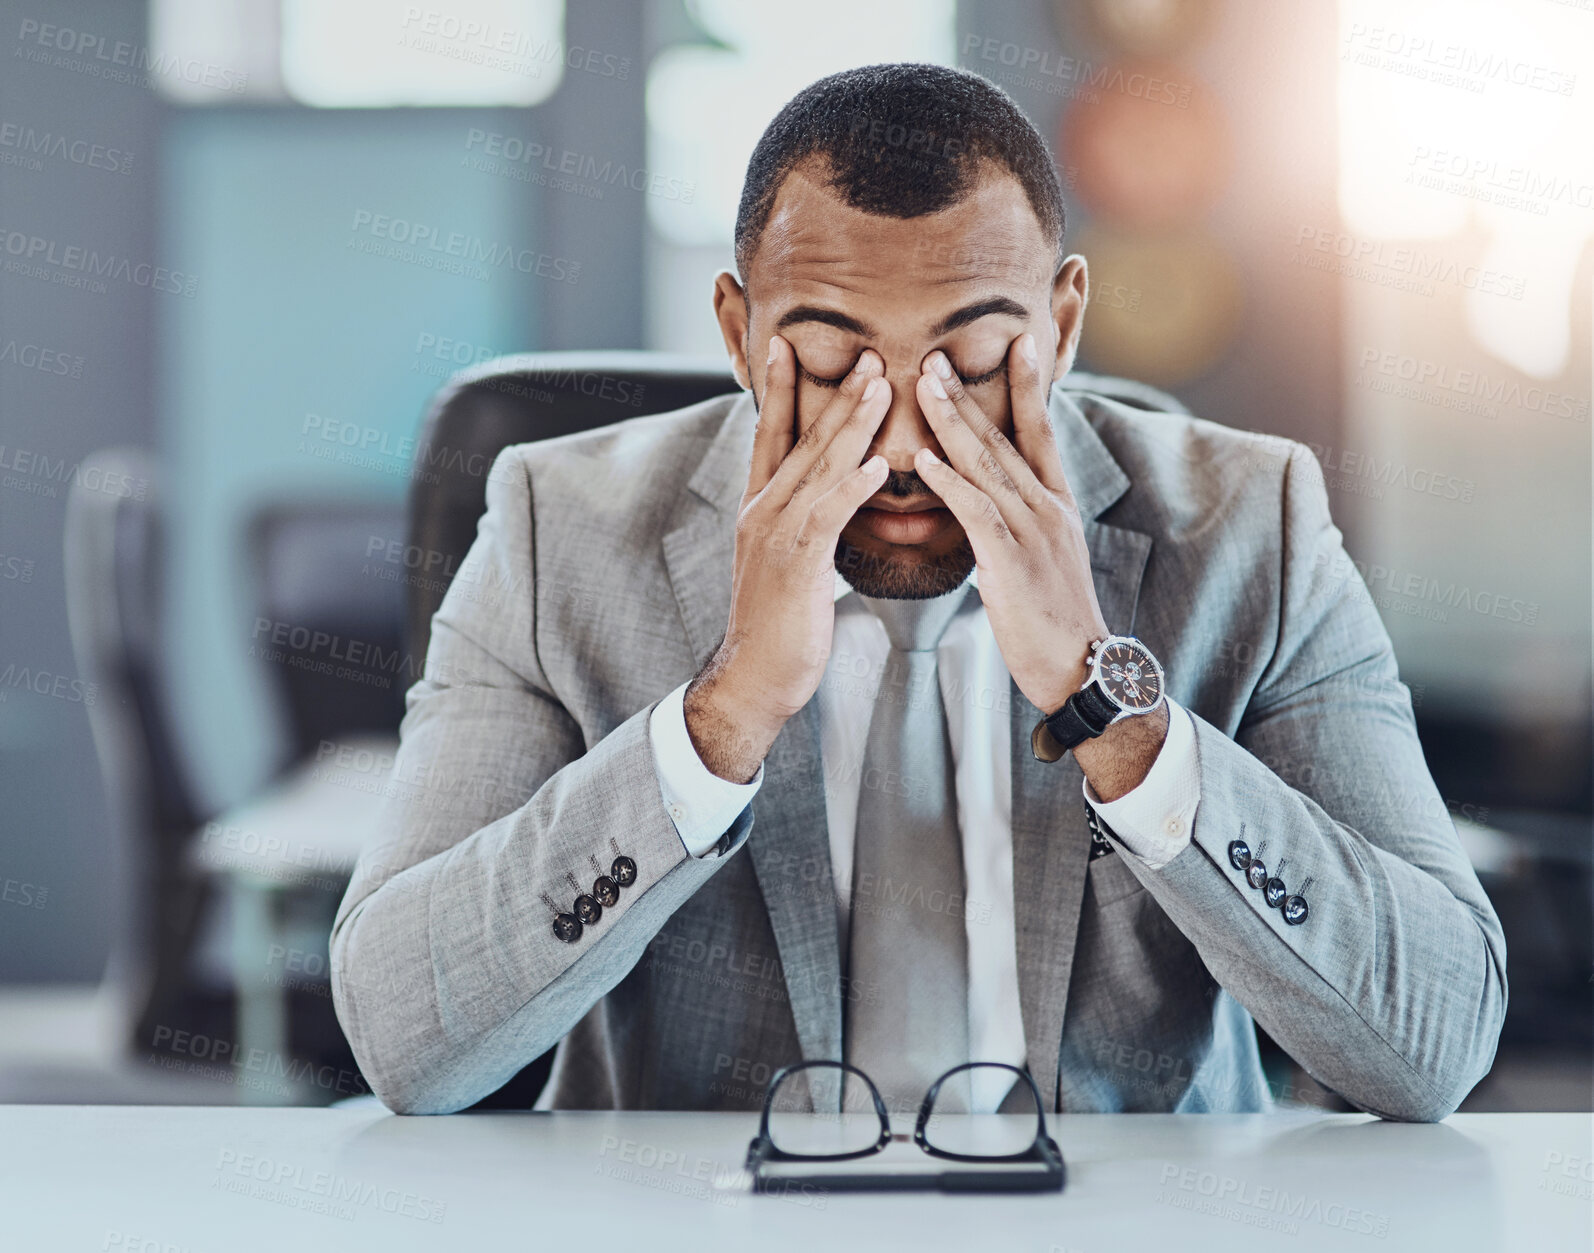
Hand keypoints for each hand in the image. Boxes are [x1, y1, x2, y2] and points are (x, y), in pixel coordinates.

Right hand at [684, 336, 891, 781]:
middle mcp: (762, 511)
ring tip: (879, 386)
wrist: (755, 678)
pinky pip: (825, 516)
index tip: (789, 346)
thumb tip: (829, 496)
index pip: (770, 435)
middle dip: (834, 394)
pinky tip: (873, 465)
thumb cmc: (781, 625)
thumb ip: (804, 522)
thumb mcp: (788, 561)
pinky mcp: (795, 565)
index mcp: (760, 507)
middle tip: (865, 353)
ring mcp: (775, 536)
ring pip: (816, 468)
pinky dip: (848, 488)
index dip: (779, 390)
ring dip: (850, 425)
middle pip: (800, 440)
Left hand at [911, 333, 1108, 715]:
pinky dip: (950, 482)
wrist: (1080, 667)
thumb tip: (990, 497)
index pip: (1041, 430)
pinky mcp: (1012, 562)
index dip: (1029, 385)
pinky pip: (977, 512)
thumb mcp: (1043, 557)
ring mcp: (1033, 532)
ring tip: (922, 383)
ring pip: (988, 464)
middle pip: (1006, 436)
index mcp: (1057, 503)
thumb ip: (1019, 520)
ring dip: (952, 420)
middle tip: (936, 352)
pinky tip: (925, 460)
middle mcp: (1048, 507)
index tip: (1019, 341)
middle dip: (969, 392)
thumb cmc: (1052, 618)